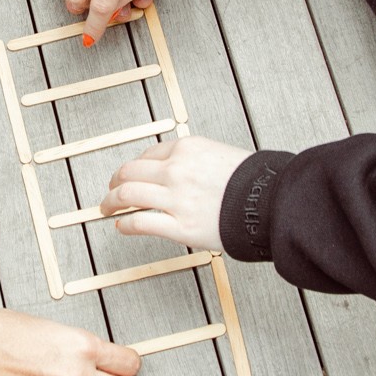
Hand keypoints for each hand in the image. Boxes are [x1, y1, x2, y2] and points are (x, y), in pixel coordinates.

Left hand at [98, 137, 251, 252]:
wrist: (270, 202)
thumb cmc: (253, 182)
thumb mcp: (220, 154)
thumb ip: (195, 159)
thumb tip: (176, 168)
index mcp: (187, 148)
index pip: (148, 154)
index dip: (135, 167)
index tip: (130, 174)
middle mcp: (176, 170)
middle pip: (130, 172)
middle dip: (114, 181)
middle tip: (110, 190)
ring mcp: (175, 199)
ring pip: (127, 195)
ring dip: (110, 202)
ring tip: (106, 208)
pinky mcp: (179, 227)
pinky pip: (140, 223)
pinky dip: (125, 224)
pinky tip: (122, 226)